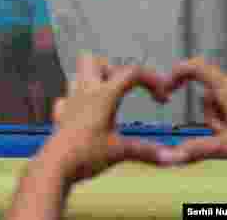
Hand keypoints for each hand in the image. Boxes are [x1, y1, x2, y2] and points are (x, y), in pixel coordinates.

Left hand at [48, 54, 169, 183]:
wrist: (55, 166)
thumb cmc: (86, 155)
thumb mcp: (120, 152)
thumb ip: (146, 152)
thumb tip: (172, 158)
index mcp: (103, 95)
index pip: (131, 72)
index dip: (151, 79)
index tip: (161, 98)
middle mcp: (84, 92)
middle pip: (94, 60)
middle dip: (113, 69)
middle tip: (126, 91)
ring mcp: (70, 101)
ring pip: (78, 74)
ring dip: (94, 81)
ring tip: (109, 100)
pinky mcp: (61, 115)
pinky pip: (67, 97)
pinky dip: (78, 101)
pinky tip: (87, 116)